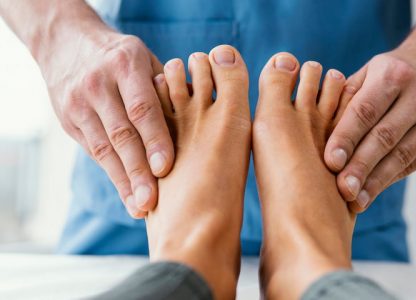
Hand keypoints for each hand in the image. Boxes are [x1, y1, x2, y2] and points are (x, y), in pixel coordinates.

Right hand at [43, 29, 173, 217]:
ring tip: (141, 208)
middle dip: (137, 171)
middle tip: (152, 201)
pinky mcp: (69, 120)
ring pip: (104, 149)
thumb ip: (167, 87)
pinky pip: (94, 152)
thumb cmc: (120, 56)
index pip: (142, 107)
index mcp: (125, 65)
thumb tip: (202, 115)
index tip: (165, 167)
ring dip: (124, 182)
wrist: (65, 42)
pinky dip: (113, 175)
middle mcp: (98, 84)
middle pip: (121, 134)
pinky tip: (127, 195)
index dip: (154, 139)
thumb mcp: (145, 58)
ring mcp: (79, 104)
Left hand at [324, 50, 415, 212]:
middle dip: (361, 166)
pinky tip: (370, 193)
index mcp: (393, 75)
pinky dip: (389, 179)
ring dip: (376, 181)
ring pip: (401, 156)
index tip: (331, 162)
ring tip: (354, 200)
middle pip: (385, 137)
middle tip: (342, 189)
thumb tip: (314, 126)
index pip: (365, 111)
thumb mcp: (367, 73)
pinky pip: (412, 163)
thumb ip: (343, 97)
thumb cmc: (389, 74)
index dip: (346, 138)